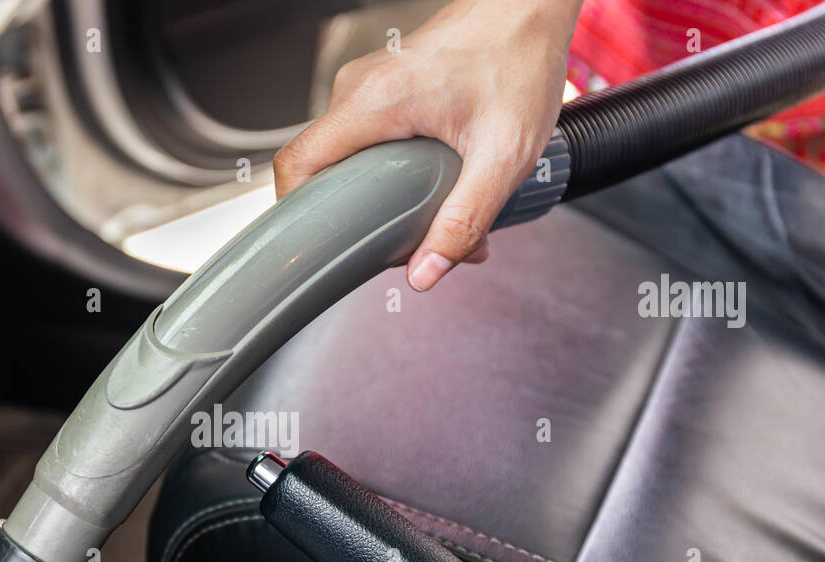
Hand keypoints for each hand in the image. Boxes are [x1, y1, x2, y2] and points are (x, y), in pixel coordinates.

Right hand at [274, 0, 581, 291]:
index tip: (314, 244)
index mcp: (372, 102)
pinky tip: (435, 185)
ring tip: (427, 214)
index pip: (296, 163)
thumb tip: (425, 272)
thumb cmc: (519, 58)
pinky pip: (368, 140)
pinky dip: (394, 172)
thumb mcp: (502, 155)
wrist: (530, 7)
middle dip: (355, 216)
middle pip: (321, 170)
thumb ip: (464, 220)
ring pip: (348, 158)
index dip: (294, 212)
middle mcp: (359, 90)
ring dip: (380, 196)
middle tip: (397, 241)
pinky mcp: (385, 88)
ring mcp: (369, 86)